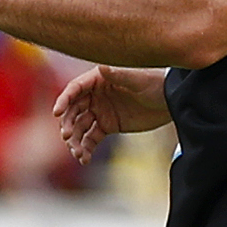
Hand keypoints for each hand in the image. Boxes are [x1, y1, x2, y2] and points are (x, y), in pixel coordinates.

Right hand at [54, 64, 170, 160]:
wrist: (170, 101)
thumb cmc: (155, 84)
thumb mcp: (138, 80)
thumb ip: (118, 75)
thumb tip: (102, 67)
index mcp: (97, 79)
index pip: (74, 89)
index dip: (64, 100)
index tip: (56, 112)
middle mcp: (94, 95)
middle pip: (73, 111)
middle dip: (68, 124)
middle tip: (67, 137)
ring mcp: (99, 111)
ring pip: (79, 127)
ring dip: (75, 140)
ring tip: (78, 153)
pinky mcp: (107, 126)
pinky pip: (91, 139)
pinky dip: (86, 149)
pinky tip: (85, 159)